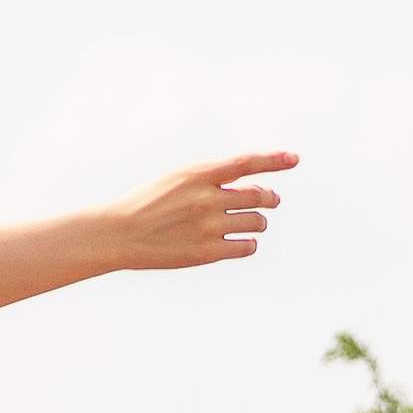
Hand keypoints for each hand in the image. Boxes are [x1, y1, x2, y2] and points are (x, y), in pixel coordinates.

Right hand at [103, 151, 298, 272]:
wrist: (119, 233)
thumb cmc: (148, 204)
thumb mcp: (177, 179)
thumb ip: (211, 179)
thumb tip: (252, 186)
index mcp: (198, 174)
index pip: (246, 163)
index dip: (274, 160)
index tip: (294, 159)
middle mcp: (207, 198)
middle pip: (259, 194)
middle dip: (269, 197)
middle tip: (271, 199)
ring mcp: (208, 226)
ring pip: (257, 222)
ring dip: (258, 222)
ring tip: (251, 222)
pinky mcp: (208, 252)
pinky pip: (247, 246)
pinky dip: (249, 243)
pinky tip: (241, 242)